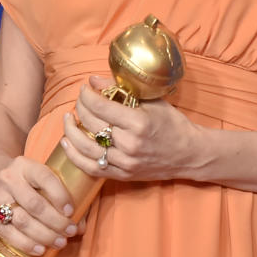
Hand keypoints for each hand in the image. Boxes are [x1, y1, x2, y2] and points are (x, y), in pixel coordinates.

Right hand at [0, 155, 78, 256]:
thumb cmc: (23, 179)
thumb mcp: (39, 176)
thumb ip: (60, 195)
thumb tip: (81, 225)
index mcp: (24, 165)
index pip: (45, 178)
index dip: (60, 196)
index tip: (71, 212)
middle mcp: (8, 178)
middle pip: (34, 204)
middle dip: (56, 221)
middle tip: (70, 231)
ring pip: (22, 220)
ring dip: (44, 235)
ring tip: (59, 243)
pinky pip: (7, 233)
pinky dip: (25, 244)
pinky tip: (40, 249)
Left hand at [60, 75, 202, 181]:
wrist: (190, 154)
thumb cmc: (174, 124)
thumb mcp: (153, 102)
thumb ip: (123, 91)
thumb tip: (94, 80)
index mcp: (139, 123)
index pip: (101, 106)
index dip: (87, 95)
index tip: (84, 88)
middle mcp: (130, 144)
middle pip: (92, 124)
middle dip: (80, 108)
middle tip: (80, 99)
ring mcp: (125, 162)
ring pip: (87, 147)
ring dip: (71, 131)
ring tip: (68, 118)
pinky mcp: (122, 175)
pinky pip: (91, 167)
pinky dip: (75, 156)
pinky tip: (67, 143)